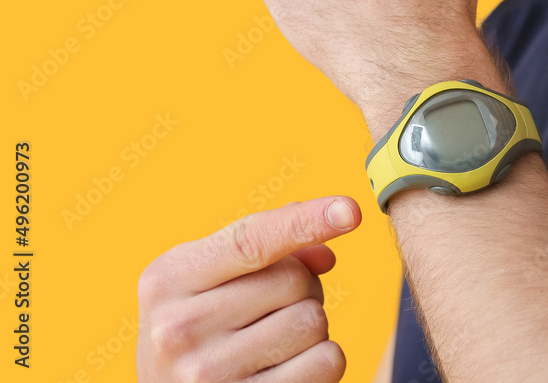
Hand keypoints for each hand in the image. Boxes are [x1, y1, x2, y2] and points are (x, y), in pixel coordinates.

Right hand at [136, 197, 360, 380]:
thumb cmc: (200, 327)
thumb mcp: (210, 278)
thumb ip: (266, 248)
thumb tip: (325, 252)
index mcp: (167, 280)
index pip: (250, 241)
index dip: (305, 222)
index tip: (350, 210)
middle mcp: (179, 328)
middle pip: (294, 280)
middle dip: (302, 287)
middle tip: (275, 307)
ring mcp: (208, 374)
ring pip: (314, 321)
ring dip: (311, 326)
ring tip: (275, 339)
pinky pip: (326, 361)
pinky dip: (323, 359)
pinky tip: (288, 366)